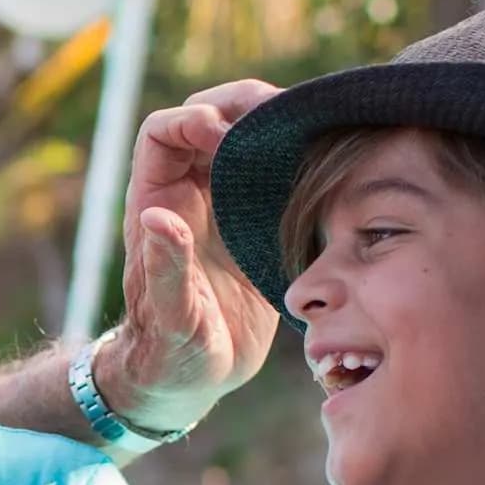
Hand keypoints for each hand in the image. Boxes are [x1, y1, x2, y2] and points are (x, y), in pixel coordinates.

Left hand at [92, 78, 284, 434]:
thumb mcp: (170, 319)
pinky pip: (273, 171)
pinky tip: (328, 164)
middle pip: (206, 119)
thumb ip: (165, 272)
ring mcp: (222, 205)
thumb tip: (158, 218)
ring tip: (312, 128)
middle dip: (240, 105)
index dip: (192, 120)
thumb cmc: (169, 355)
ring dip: (273, 125)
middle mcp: (186, 195)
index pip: (161, 132)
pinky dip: (296, 157)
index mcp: (156, 205)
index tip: (226, 137)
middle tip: (282, 114)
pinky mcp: (254, 222)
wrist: (191, 379)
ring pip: (242, 139)